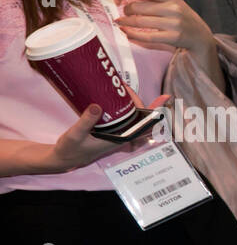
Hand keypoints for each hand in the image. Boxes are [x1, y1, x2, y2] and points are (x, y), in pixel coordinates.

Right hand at [48, 92, 171, 170]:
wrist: (64, 158)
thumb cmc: (71, 149)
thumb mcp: (75, 135)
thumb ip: (86, 121)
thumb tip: (98, 106)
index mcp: (119, 139)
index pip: (143, 126)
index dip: (154, 113)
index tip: (163, 100)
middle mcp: (121, 135)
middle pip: (138, 117)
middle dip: (138, 101)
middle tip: (124, 86)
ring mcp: (115, 132)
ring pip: (130, 116)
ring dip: (129, 102)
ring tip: (121, 87)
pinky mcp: (108, 129)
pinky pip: (120, 116)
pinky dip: (120, 106)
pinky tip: (115, 96)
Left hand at [107, 0, 213, 54]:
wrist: (200, 36)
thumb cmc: (179, 16)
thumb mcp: (166, 0)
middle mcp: (172, 8)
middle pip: (138, 7)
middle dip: (126, 10)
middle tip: (123, 13)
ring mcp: (173, 23)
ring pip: (140, 21)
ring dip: (126, 22)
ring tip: (120, 22)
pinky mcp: (173, 37)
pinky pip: (147, 36)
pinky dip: (133, 35)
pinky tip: (126, 33)